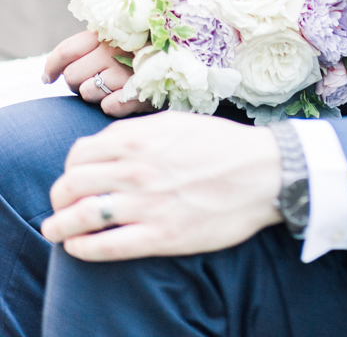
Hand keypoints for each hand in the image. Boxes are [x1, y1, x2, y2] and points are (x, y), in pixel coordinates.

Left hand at [40, 112, 282, 260]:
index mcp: (139, 138)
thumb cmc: (223, 145)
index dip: (70, 168)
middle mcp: (137, 168)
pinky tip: (79, 249)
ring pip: (80, 216)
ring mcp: (148, 203)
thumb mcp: (177, 122)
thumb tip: (106, 144)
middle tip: (59, 207)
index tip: (74, 179)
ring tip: (57, 232)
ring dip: (59, 227)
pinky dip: (83, 249)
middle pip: (71, 184)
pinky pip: (105, 246)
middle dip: (58, 198)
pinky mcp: (161, 235)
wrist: (264, 173)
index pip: (80, 154)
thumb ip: (138, 131)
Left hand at [44, 31, 153, 117]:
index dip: (52, 66)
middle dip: (77, 82)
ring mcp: (128, 71)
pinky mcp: (140, 93)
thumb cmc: (144, 49)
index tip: (48, 78)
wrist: (182, 61)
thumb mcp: (118, 39)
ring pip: (87, 92)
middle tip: (94, 80)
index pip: (66, 51)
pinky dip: (113, 105)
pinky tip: (124, 97)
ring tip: (113, 87)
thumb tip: (48, 76)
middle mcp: (115, 49)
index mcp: (107, 33)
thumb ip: (86, 49)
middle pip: (72, 76)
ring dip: (95, 94)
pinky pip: (108, 106)